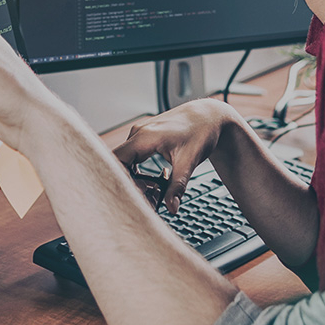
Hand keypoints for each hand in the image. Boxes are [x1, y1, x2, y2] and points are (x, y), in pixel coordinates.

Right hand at [113, 100, 239, 213]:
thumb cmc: (199, 131)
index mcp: (144, 137)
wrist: (208, 117)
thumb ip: (178, 186)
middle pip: (119, 164)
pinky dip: (139, 172)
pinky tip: (154, 180)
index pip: (116, 160)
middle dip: (130, 184)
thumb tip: (171, 208)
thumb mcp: (189, 161)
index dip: (120, 181)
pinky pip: (132, 158)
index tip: (133, 196)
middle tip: (148, 199)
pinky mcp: (144, 138)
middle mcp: (138, 134)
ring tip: (153, 192)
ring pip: (126, 162)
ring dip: (135, 180)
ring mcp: (139, 135)